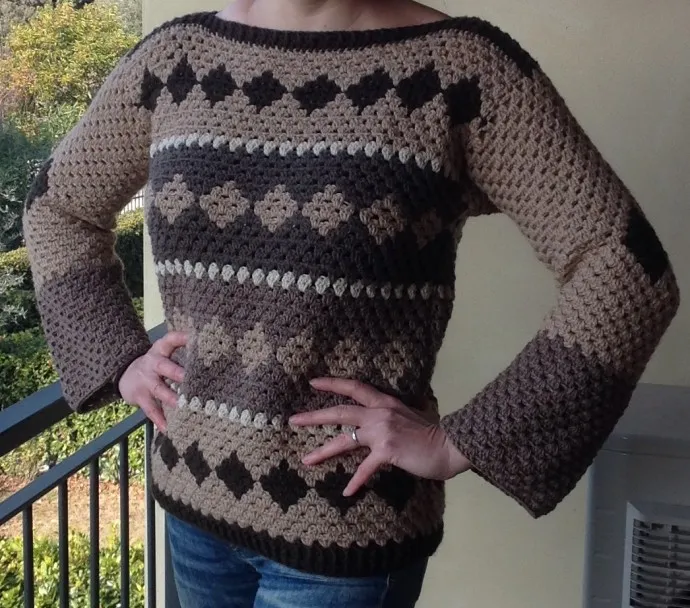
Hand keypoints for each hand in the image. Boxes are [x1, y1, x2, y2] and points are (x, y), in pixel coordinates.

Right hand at [118, 331, 187, 431]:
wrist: (125, 374)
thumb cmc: (157, 365)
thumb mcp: (165, 354)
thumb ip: (183, 353)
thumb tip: (212, 352)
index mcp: (161, 350)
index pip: (170, 340)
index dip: (181, 337)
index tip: (194, 337)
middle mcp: (153, 363)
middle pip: (163, 366)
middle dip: (176, 372)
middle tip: (189, 377)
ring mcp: (146, 380)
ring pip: (158, 389)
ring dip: (170, 397)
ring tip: (182, 404)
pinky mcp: (140, 397)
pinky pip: (151, 409)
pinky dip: (159, 419)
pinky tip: (168, 427)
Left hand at [289, 378, 470, 496]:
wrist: (449, 446)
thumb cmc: (432, 432)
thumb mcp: (411, 414)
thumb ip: (393, 413)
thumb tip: (384, 416)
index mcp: (384, 402)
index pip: (354, 387)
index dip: (332, 383)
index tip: (312, 382)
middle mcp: (379, 413)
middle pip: (340, 411)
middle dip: (314, 416)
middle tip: (293, 420)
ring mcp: (382, 431)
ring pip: (344, 440)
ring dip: (323, 451)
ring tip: (306, 460)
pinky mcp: (387, 451)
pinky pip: (365, 468)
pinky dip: (356, 482)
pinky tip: (347, 492)